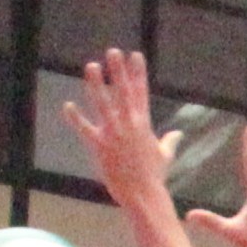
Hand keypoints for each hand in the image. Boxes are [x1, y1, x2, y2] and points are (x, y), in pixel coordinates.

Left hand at [63, 51, 179, 200]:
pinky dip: (76, 118)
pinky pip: (85, 130)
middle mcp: (129, 124)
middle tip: (113, 52)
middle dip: (118, 71)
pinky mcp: (100, 146)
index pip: (141, 92)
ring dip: (96, 84)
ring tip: (91, 66)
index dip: (138, 72)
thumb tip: (179, 134)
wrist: (143, 195)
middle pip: (123, 92)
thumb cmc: (155, 176)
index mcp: (144, 124)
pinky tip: (67, 105)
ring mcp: (114, 134)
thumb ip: (170, 141)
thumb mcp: (165, 155)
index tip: (135, 55)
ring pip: (103, 104)